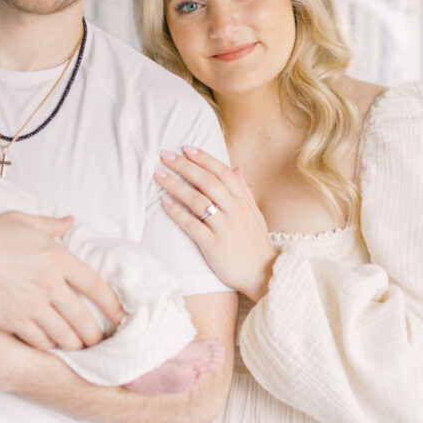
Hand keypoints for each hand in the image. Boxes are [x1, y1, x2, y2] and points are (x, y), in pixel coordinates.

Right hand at [0, 211, 123, 350]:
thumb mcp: (19, 221)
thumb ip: (49, 224)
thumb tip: (69, 220)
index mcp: (56, 256)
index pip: (96, 285)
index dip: (112, 304)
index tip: (120, 316)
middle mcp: (50, 283)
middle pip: (83, 317)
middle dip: (95, 334)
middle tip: (99, 342)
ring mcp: (33, 305)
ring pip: (65, 334)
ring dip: (74, 344)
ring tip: (79, 349)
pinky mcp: (15, 322)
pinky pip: (41, 341)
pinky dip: (48, 346)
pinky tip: (49, 347)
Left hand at [155, 147, 276, 300]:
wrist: (264, 274)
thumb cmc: (255, 243)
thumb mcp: (255, 214)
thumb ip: (244, 190)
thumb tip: (237, 167)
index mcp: (244, 202)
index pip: (223, 173)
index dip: (204, 159)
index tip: (186, 148)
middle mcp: (235, 211)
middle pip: (208, 182)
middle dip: (185, 166)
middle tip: (165, 155)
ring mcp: (225, 228)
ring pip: (198, 200)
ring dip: (176, 185)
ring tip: (158, 175)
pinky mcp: (214, 246)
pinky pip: (193, 225)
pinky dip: (177, 212)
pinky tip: (164, 202)